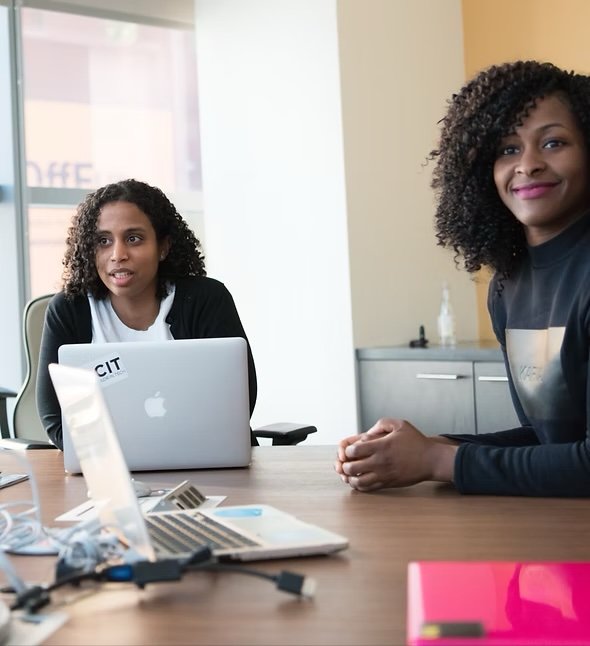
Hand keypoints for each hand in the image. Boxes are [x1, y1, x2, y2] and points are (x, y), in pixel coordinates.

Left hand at [334, 418, 456, 490]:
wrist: (431, 460)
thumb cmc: (416, 441)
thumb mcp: (400, 424)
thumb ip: (381, 424)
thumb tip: (367, 432)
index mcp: (381, 446)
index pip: (354, 450)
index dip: (347, 450)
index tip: (350, 449)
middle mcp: (380, 462)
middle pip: (352, 468)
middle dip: (345, 465)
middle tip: (346, 461)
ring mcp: (383, 475)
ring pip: (358, 481)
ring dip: (350, 477)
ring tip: (350, 472)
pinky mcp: (388, 483)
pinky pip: (368, 488)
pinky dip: (359, 486)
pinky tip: (359, 479)